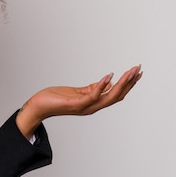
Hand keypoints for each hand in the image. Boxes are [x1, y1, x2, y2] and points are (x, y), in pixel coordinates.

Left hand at [16, 65, 142, 139]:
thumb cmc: (55, 98)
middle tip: (138, 69)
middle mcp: (92, 107)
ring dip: (121, 83)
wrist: (38, 106)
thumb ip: (92, 89)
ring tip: (130, 72)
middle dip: (129, 82)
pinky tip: (109, 76)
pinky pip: (93, 95)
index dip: (128, 84)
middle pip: (117, 95)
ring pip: (109, 96)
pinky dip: (102, 85)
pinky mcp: (76, 104)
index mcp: (93, 103)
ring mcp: (85, 107)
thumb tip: (108, 83)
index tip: (137, 72)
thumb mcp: (77, 92)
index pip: (116, 94)